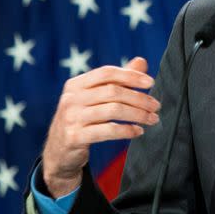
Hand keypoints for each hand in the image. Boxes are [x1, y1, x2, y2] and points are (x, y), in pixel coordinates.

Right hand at [41, 57, 160, 196]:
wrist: (58, 152)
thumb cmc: (82, 119)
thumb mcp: (94, 98)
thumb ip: (117, 80)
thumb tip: (141, 61)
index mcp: (76, 84)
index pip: (107, 73)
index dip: (130, 75)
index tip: (151, 82)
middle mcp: (71, 98)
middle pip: (113, 91)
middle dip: (139, 98)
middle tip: (156, 105)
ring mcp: (72, 117)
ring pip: (113, 110)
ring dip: (138, 114)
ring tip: (152, 119)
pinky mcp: (75, 137)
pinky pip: (108, 131)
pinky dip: (127, 130)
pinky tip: (138, 131)